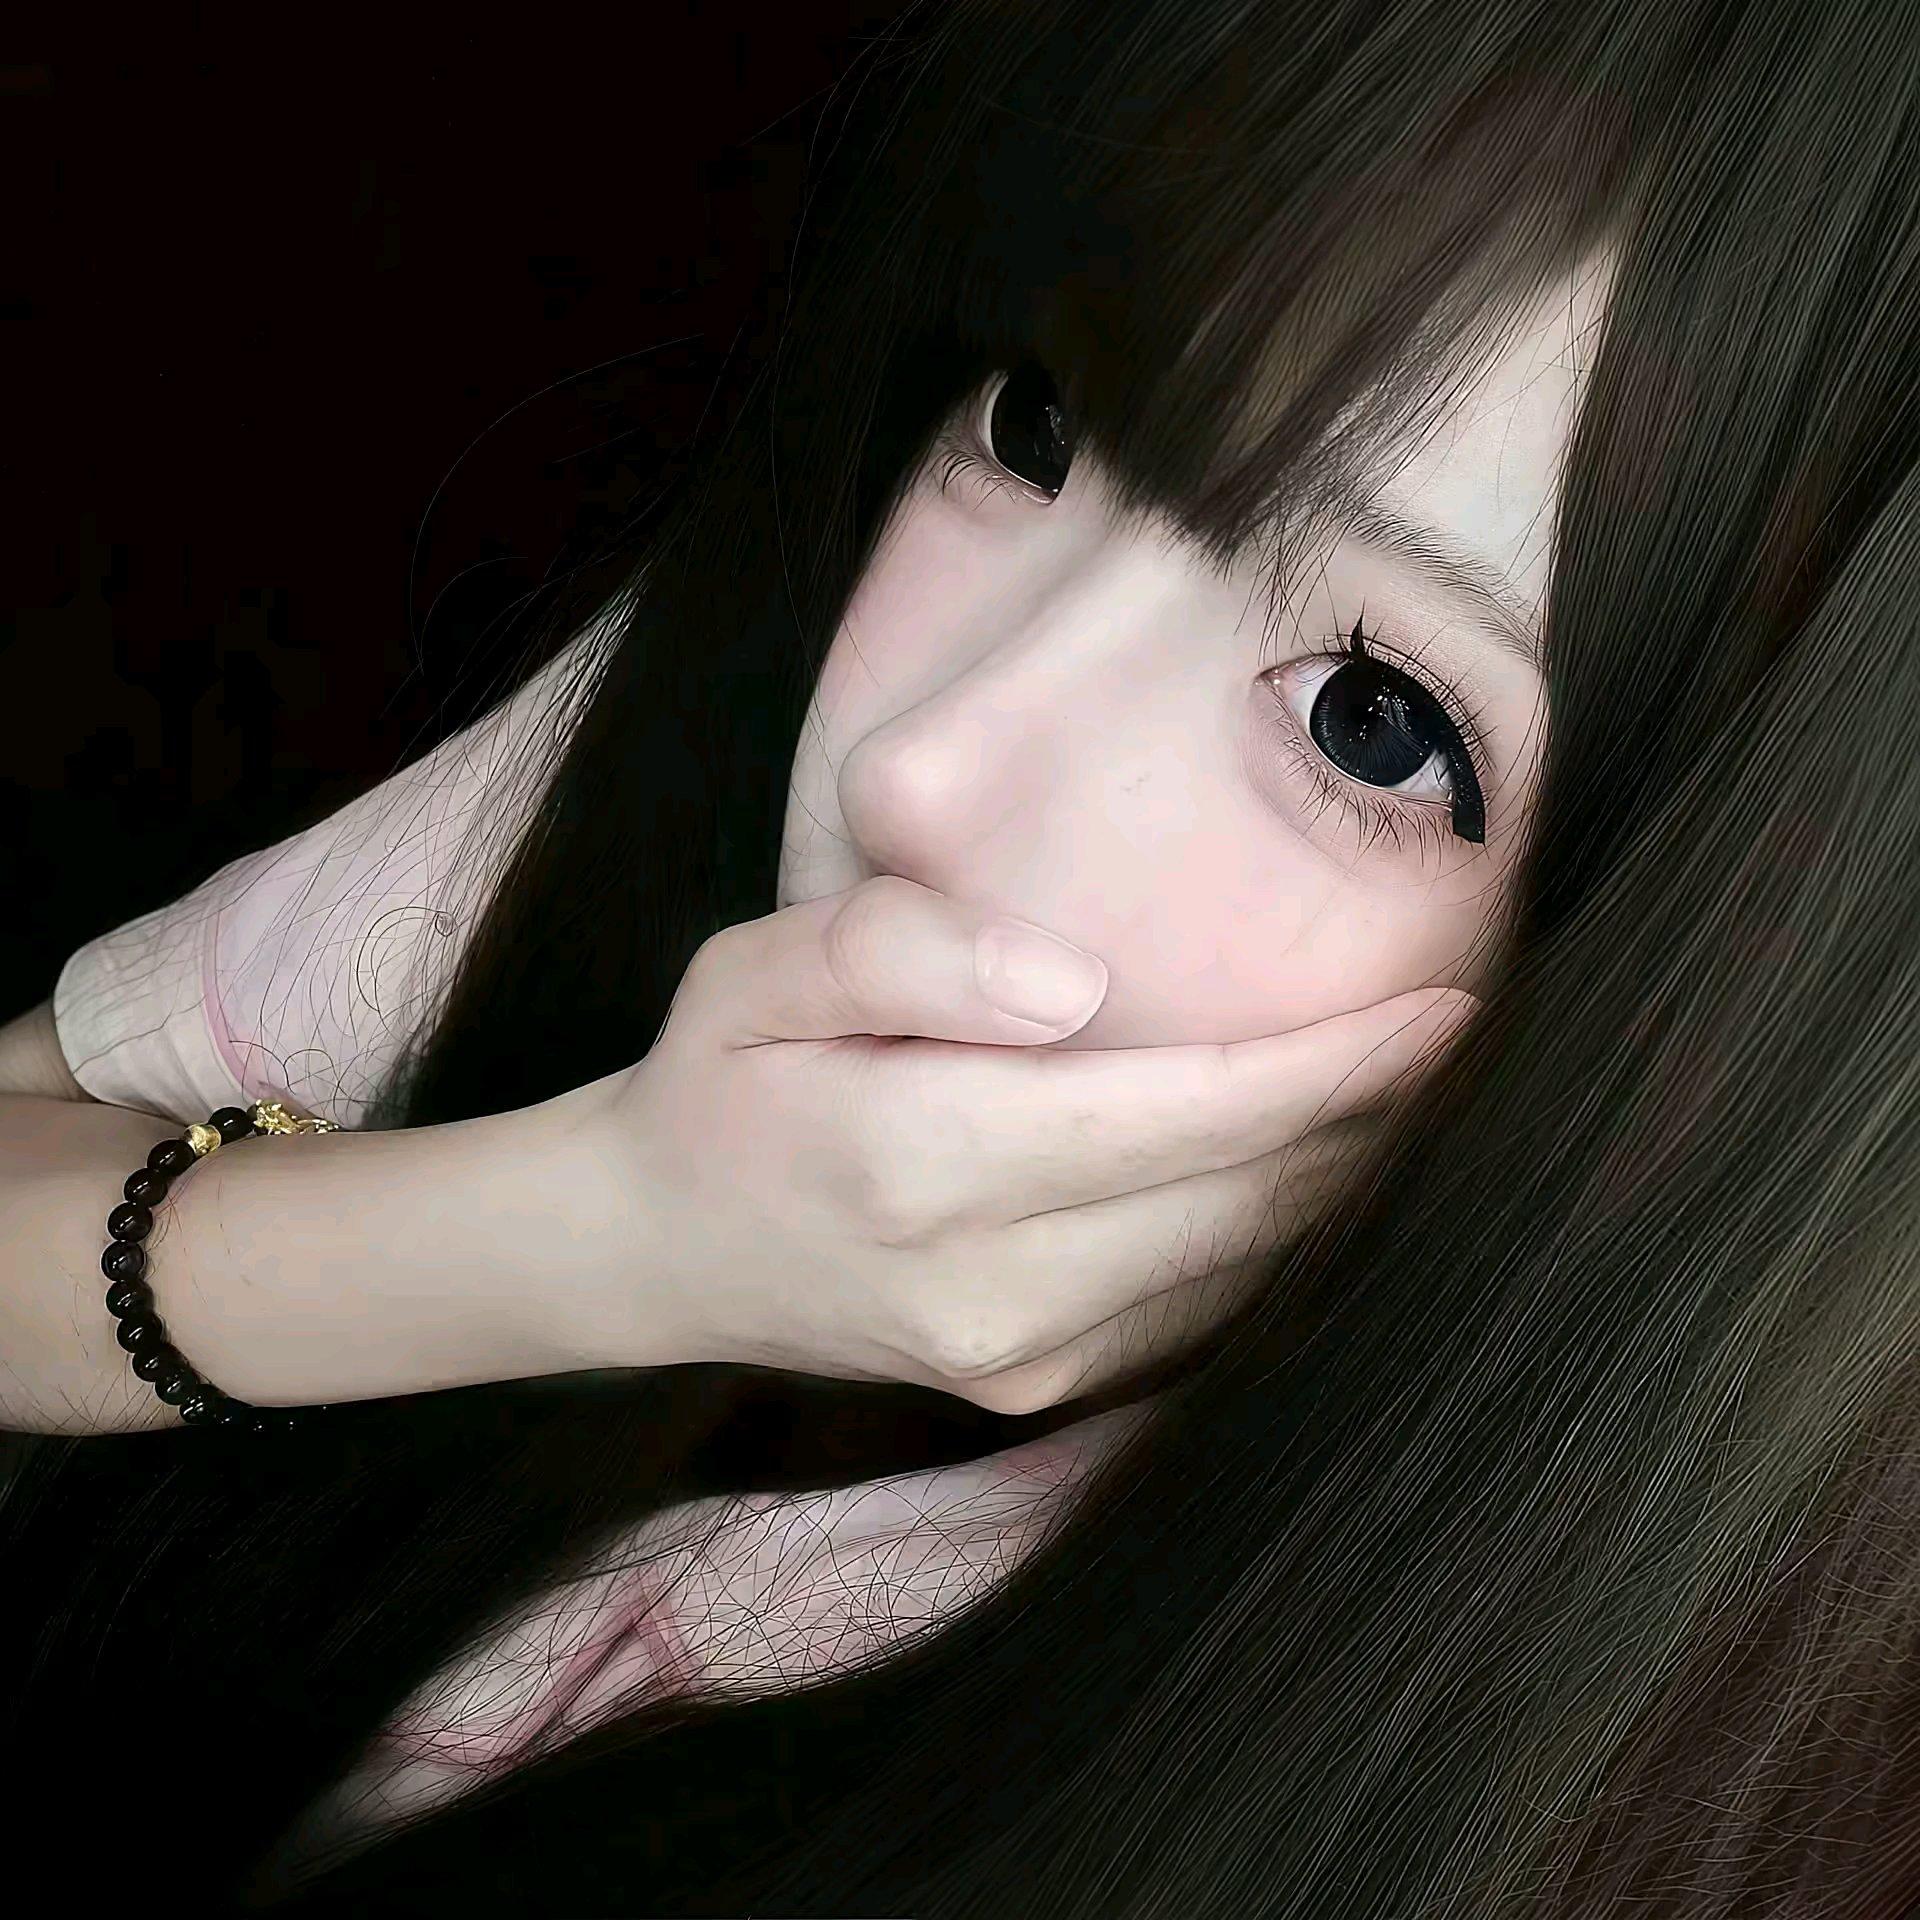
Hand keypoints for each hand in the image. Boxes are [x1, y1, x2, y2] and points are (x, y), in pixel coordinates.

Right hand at [563, 876, 1475, 1415]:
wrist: (660, 1248)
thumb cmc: (720, 1082)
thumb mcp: (759, 971)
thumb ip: (907, 952)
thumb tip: (1079, 986)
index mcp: (925, 1162)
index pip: (1190, 1114)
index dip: (1335, 1065)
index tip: (1449, 1008)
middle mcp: (991, 1289)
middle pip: (1246, 1197)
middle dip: (1366, 1115)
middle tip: (1449, 1028)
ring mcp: (1019, 1361)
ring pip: (1243, 1262)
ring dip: (1337, 1175)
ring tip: (1397, 1083)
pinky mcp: (1034, 1392)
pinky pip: (1201, 1305)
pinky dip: (1271, 1231)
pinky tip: (1300, 1161)